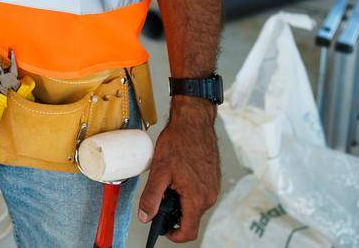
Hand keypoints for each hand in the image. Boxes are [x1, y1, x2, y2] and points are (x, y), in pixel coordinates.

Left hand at [138, 100, 220, 242]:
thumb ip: (151, 197)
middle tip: (160, 197)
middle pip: (190, 218)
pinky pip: (200, 194)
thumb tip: (145, 216)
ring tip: (169, 182)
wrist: (194, 122)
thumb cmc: (179, 142)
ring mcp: (213, 188)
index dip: (173, 235)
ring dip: (180, 201)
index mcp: (197, 198)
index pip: (188, 231)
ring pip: (195, 206)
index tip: (162, 229)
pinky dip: (187, 192)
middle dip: (174, 213)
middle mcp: (209, 196)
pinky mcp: (213, 180)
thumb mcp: (159, 171)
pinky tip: (178, 176)